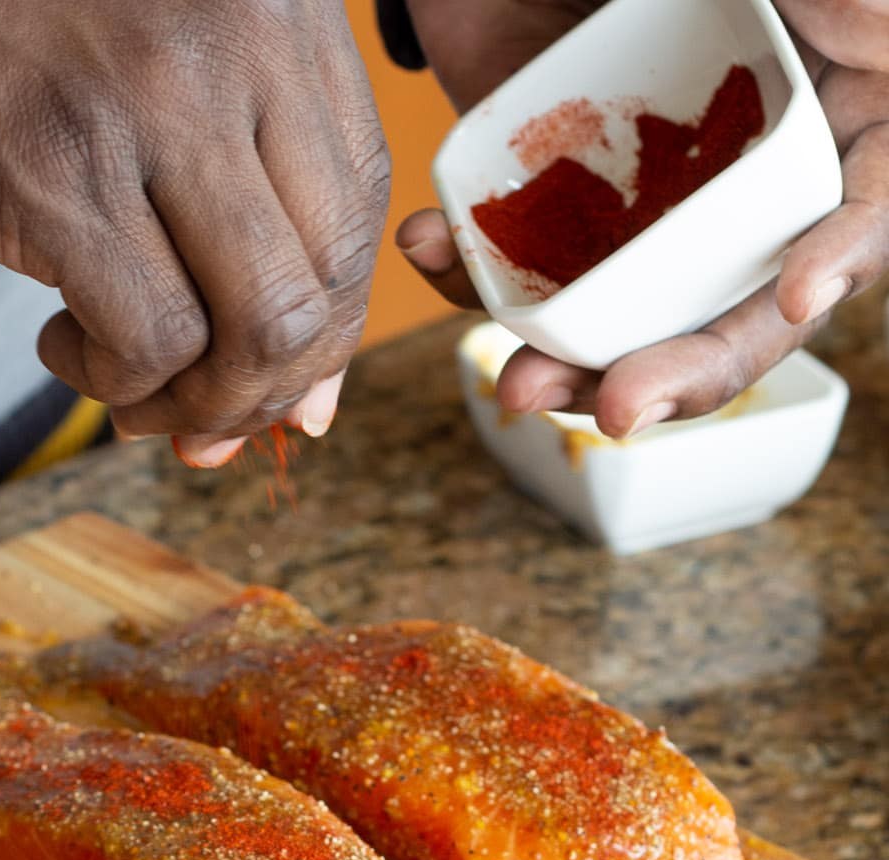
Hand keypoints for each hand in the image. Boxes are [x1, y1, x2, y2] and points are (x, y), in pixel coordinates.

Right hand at [0, 0, 388, 463]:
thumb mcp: (159, 95)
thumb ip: (249, 224)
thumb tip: (309, 405)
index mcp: (274, 11)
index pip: (361, 210)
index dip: (332, 324)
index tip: (278, 380)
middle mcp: (228, 44)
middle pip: (322, 284)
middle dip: (268, 388)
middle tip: (201, 416)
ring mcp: (143, 104)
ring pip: (256, 328)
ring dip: (202, 403)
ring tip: (137, 394)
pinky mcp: (46, 173)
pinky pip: (150, 342)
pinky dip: (119, 385)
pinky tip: (64, 345)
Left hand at [399, 0, 888, 437]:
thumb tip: (871, 21)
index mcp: (824, 113)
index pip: (861, 208)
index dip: (840, 260)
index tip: (797, 298)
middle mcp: (733, 180)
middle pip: (732, 308)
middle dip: (678, 371)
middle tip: (618, 408)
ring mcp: (634, 205)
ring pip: (619, 317)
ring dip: (566, 363)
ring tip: (515, 382)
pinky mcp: (544, 207)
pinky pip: (514, 267)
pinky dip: (466, 274)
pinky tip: (427, 242)